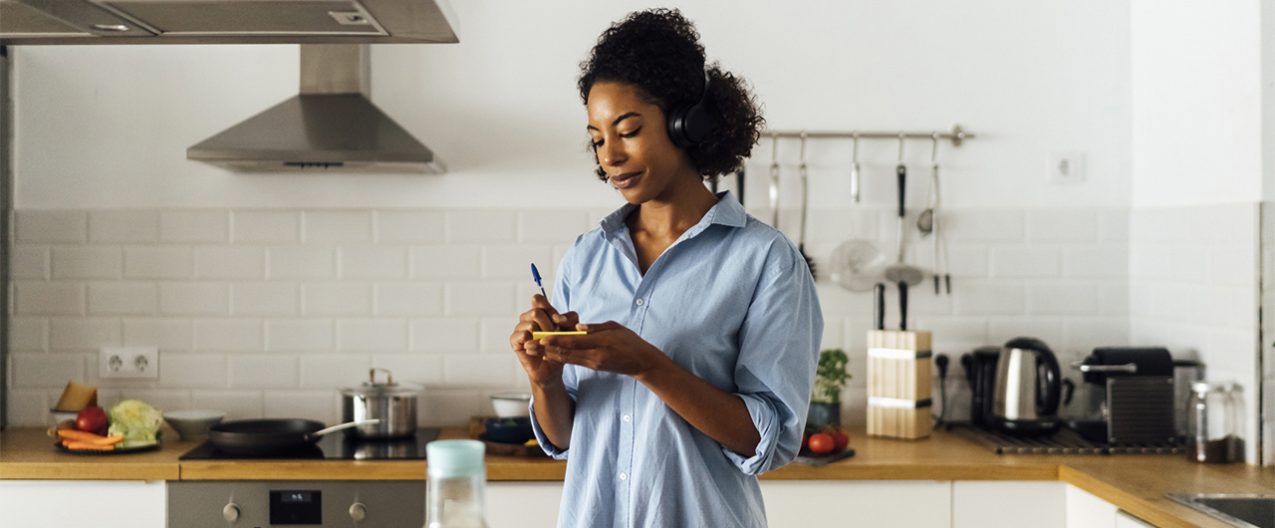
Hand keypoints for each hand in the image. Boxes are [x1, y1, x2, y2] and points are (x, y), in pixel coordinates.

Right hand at [509, 295, 578, 386]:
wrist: (553, 368)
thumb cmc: (560, 346)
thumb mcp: (571, 330)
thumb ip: (569, 319)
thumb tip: (559, 319)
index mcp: (540, 311)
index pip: (537, 299)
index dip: (547, 306)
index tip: (558, 320)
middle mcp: (527, 317)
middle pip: (536, 312)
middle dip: (549, 326)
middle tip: (554, 337)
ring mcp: (519, 328)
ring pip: (531, 324)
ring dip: (542, 336)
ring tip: (546, 344)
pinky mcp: (514, 341)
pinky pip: (522, 335)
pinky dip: (533, 342)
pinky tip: (537, 348)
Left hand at [540, 321, 667, 378]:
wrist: (641, 362)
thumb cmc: (630, 341)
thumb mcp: (615, 328)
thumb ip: (596, 328)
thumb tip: (579, 327)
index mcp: (600, 345)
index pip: (574, 342)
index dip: (556, 340)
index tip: (540, 336)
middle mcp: (594, 356)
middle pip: (565, 353)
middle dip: (545, 349)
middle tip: (527, 345)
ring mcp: (592, 363)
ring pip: (566, 358)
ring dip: (548, 354)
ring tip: (532, 350)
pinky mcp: (592, 366)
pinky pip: (572, 361)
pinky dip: (559, 357)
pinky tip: (548, 354)